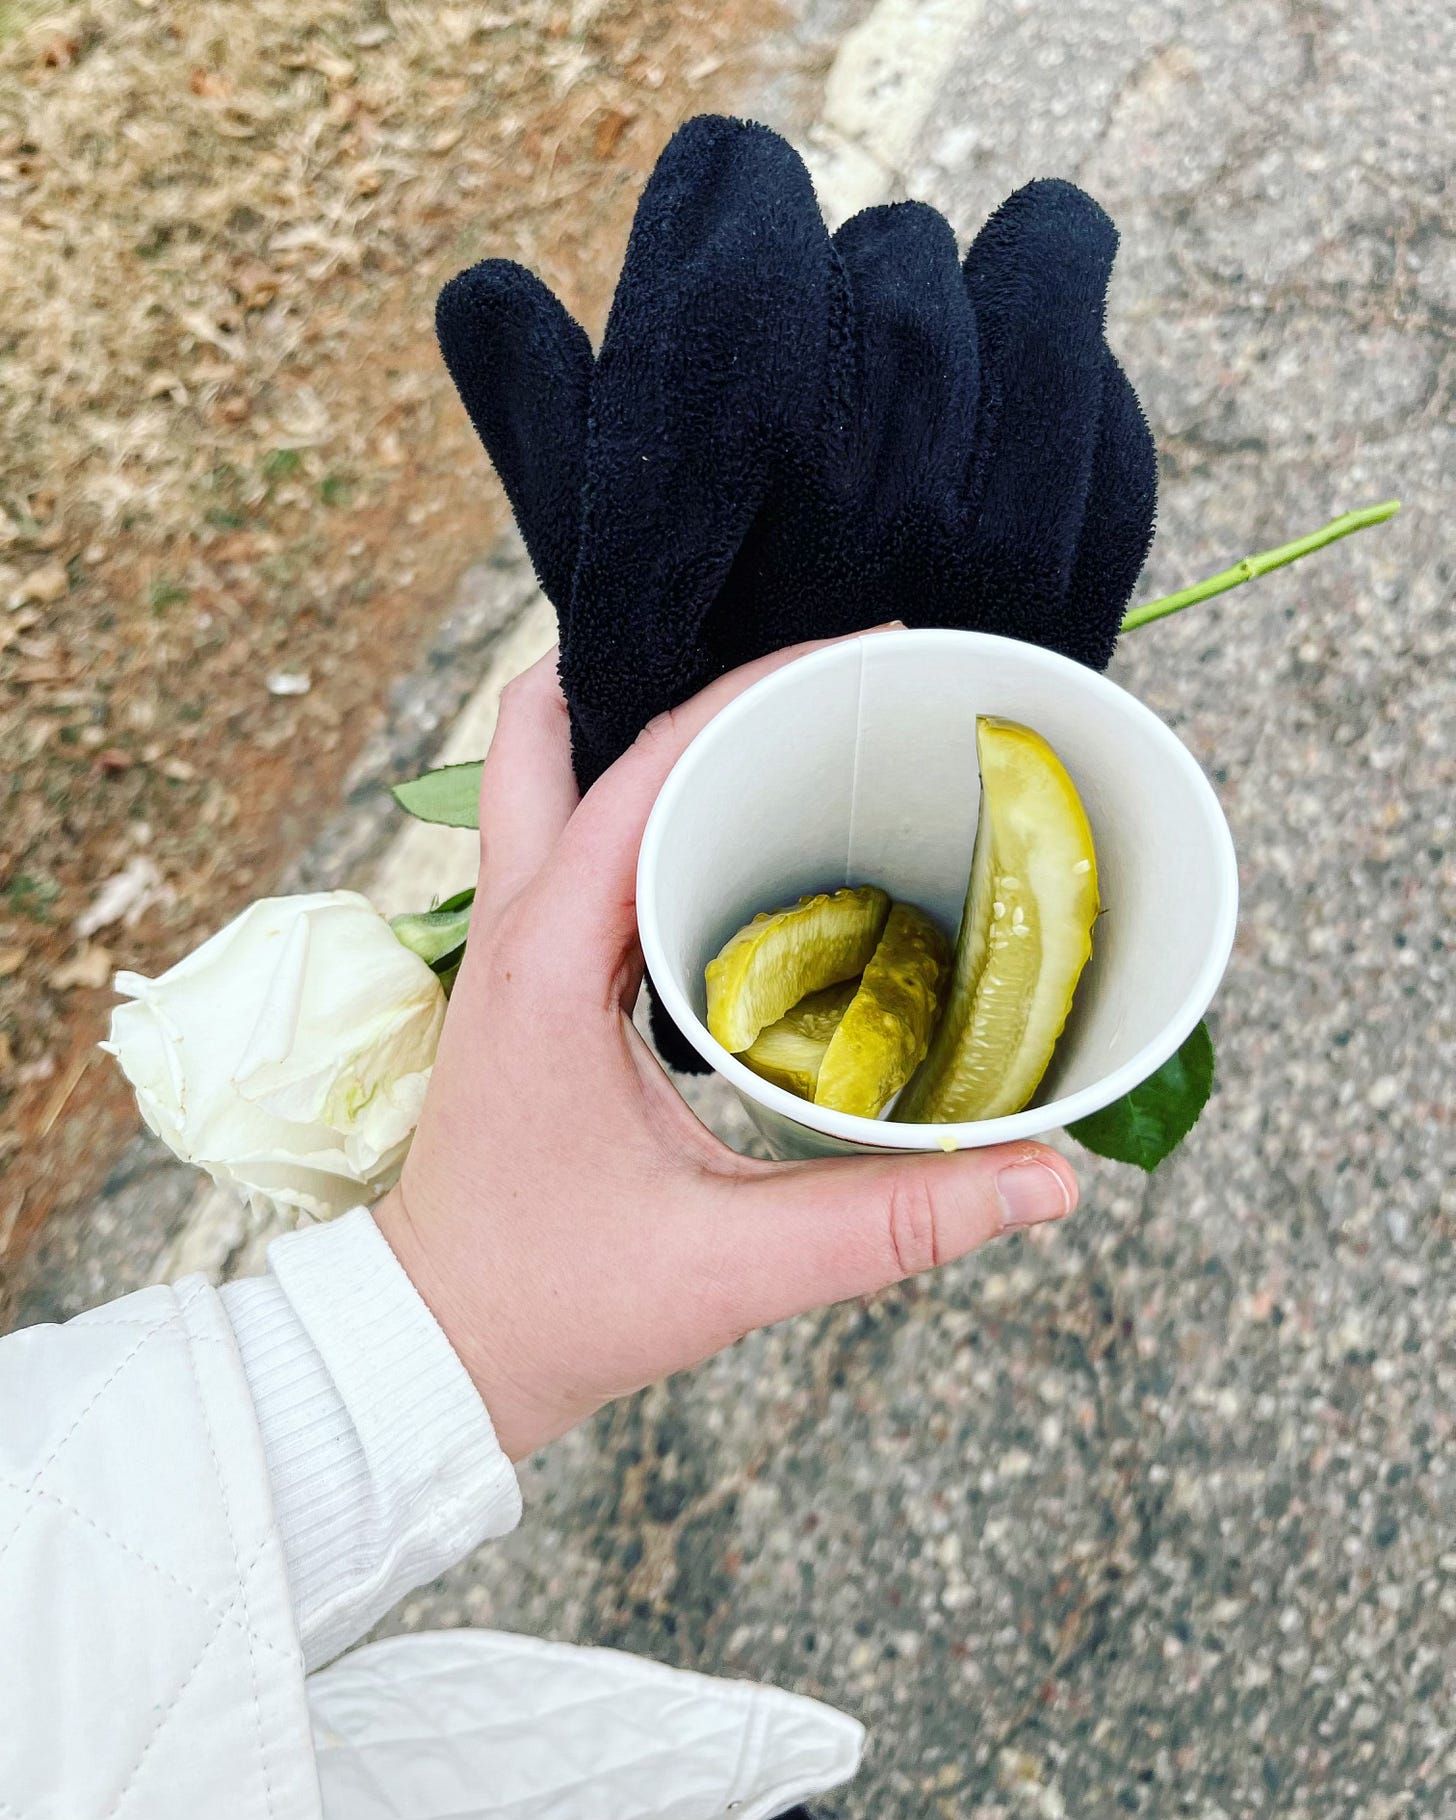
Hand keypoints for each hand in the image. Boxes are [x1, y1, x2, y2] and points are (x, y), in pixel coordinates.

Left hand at [375, 637, 1077, 1458]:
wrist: (438, 1349)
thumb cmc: (556, 1304)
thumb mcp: (732, 1266)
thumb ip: (892, 1222)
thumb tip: (1046, 1183)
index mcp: (549, 960)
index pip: (645, 767)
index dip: (753, 689)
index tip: (866, 649)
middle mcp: (516, 926)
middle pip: (546, 725)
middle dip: (657, 665)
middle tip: (800, 671)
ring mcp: (512, 945)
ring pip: (551, 772)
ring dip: (646, 727)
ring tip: (778, 723)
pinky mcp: (530, 975)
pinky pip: (579, 842)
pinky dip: (648, 800)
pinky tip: (737, 830)